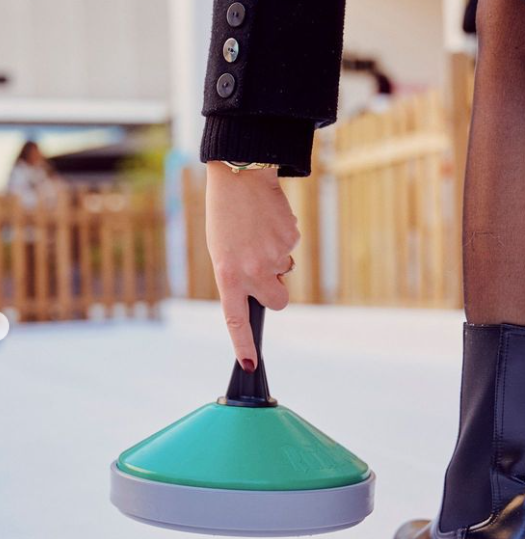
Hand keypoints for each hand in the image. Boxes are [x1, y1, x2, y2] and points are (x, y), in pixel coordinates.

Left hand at [205, 161, 299, 370]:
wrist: (241, 175)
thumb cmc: (226, 215)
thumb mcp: (221, 251)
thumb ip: (239, 276)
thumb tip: (267, 290)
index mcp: (228, 274)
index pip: (235, 319)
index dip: (242, 343)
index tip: (249, 363)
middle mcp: (252, 270)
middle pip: (278, 301)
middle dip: (276, 291)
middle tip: (264, 270)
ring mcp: (274, 256)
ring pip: (285, 271)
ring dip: (275, 258)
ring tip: (257, 232)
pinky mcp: (290, 240)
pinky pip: (290, 249)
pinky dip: (281, 239)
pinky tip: (268, 222)